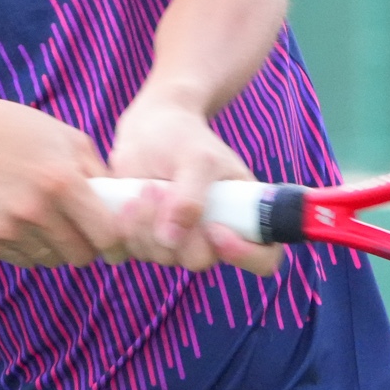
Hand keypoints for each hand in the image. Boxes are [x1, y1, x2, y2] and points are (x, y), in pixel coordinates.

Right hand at [0, 98, 126, 269]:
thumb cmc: (22, 133)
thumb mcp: (70, 140)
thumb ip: (102, 175)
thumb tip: (126, 209)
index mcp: (62, 183)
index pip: (106, 236)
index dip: (117, 246)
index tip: (117, 247)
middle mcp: (36, 210)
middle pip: (81, 256)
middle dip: (87, 247)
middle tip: (82, 232)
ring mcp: (9, 229)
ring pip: (52, 261)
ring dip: (57, 248)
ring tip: (47, 220)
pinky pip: (24, 260)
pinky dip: (30, 249)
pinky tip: (22, 222)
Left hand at [107, 90, 282, 276]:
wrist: (147, 128)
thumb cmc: (182, 137)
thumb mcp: (196, 157)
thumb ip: (190, 196)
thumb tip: (172, 238)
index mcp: (243, 215)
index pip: (264, 257)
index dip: (246, 255)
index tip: (215, 230)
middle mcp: (212, 235)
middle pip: (200, 260)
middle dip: (176, 229)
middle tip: (158, 189)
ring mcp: (179, 241)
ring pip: (163, 257)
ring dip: (147, 224)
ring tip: (145, 186)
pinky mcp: (146, 240)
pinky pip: (133, 253)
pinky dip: (126, 229)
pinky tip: (128, 201)